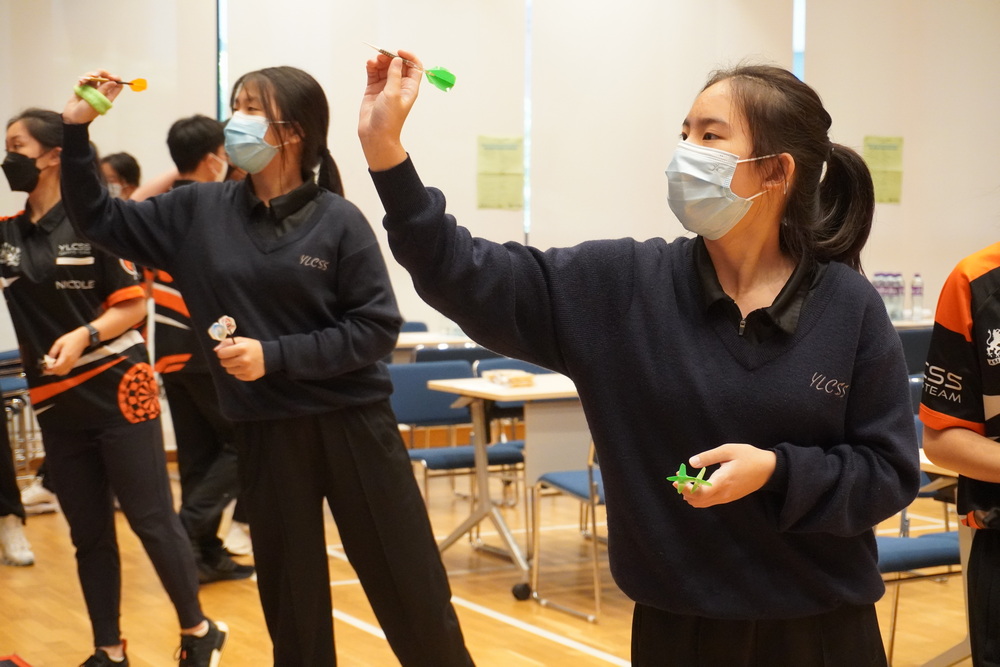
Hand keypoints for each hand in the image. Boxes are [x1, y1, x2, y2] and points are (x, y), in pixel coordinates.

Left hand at [44, 327, 90, 375]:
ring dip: (56, 372)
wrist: (83, 338)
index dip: (49, 368)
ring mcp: (72, 362)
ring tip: (51, 368)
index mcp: (65, 355)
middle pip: (59, 371)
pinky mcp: (74, 362)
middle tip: (46, 368)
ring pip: (63, 372)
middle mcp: (70, 361)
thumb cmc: (71, 339)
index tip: (44, 367)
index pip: (57, 367)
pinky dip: (61, 371)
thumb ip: (53, 351)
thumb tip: (48, 358)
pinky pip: (67, 370)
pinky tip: (57, 367)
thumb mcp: (59, 343)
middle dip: (51, 371)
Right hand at [62, 70, 124, 124]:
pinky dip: (83, 79)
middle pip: (105, 77)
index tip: (111, 77)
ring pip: (94, 77)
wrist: (72, 116)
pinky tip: (80, 83)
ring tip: (83, 81)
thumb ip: (103, 90)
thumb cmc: (86, 112)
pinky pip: (85, 79)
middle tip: (95, 74)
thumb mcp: (96, 101)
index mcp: (108, 96)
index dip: (116, 79)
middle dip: (101, 73)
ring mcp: (92, 89)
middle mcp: (101, 91)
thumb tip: (113, 82)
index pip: (117, 85)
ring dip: (89, 76)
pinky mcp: (83, 87)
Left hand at [214, 336, 264, 380]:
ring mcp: (247, 369)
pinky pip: (236, 376)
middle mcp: (244, 359)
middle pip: (224, 363)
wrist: (270, 356)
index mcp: (242, 348)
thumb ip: (227, 342)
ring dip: (232, 366)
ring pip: (229, 370)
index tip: (226, 352)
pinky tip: (245, 367)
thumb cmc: (253, 347)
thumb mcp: (242, 340)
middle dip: (226, 360)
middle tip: (234, 357)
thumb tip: (215, 350)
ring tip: (239, 362)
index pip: (221, 353)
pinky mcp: (249, 376)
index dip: (222, 352)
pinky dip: (238, 372)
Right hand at [358, 50, 421, 170]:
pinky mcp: (374, 89)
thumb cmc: (389, 119)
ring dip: (379, 61)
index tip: (399, 52)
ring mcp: (386, 87)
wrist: (375, 134)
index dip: (408, 57)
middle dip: (390, 57)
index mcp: (409, 88)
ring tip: (373, 61)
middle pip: (397, 64)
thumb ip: (395, 75)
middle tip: (382, 55)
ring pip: (384, 67)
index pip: (414, 67)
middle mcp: (399, 86)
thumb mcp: (393, 94)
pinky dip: (372, 66)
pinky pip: (374, 73)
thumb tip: (397, 59)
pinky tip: (369, 64)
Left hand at [678, 443, 776, 508]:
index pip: (699, 493)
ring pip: (704, 503)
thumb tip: (691, 462)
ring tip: (686, 481)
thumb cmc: (749, 457)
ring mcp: (727, 498)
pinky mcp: (730, 498)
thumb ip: (709, 457)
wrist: (769, 469)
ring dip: (692, 495)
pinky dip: (700, 496)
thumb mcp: (728, 450)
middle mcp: (724, 494)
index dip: (685, 489)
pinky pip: (711, 501)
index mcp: (722, 481)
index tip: (676, 481)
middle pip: (698, 501)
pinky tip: (698, 485)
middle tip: (679, 479)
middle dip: (685, 492)